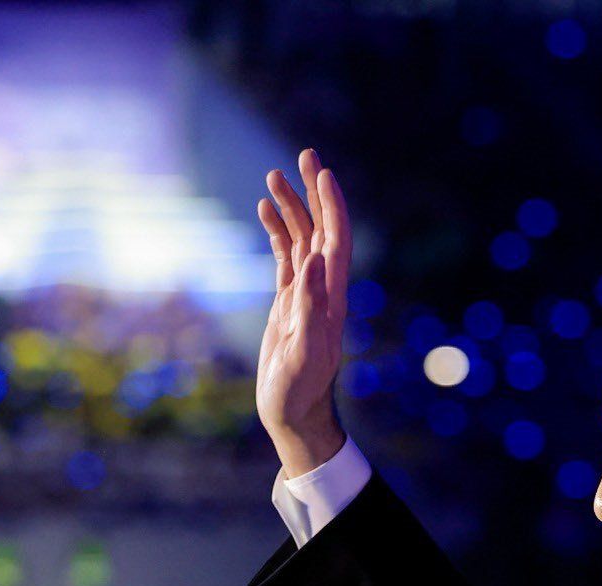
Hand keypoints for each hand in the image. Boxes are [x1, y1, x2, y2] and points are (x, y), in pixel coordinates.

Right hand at [256, 147, 352, 478]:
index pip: (336, 240)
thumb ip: (309, 305)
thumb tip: (315, 259)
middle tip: (304, 154)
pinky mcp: (288, 304)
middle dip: (314, 193)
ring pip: (300, 239)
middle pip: (321, 230)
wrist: (294, 415)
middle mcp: (322, 289)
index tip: (322, 172)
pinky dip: (277, 233)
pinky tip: (265, 212)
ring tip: (274, 174)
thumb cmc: (299, 390)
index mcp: (331, 297)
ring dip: (291, 208)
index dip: (332, 206)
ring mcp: (305, 295)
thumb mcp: (302, 350)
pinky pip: (284, 259)